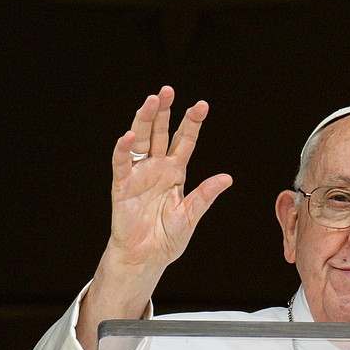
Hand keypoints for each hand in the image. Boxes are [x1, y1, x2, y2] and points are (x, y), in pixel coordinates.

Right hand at [107, 85, 231, 271]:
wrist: (147, 258)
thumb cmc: (167, 238)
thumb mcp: (191, 215)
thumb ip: (205, 195)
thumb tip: (227, 178)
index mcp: (175, 173)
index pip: (185, 141)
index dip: (192, 124)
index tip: (202, 105)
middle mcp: (157, 168)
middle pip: (160, 133)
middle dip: (165, 112)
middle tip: (168, 91)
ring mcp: (139, 175)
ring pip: (141, 141)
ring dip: (145, 120)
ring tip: (152, 101)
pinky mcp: (122, 186)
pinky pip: (122, 164)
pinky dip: (124, 150)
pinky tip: (129, 136)